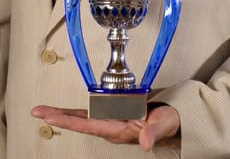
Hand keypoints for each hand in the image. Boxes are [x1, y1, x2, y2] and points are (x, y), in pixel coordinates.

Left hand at [31, 104, 179, 150]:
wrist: (168, 121)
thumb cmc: (165, 122)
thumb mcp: (163, 125)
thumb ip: (153, 133)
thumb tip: (144, 143)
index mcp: (119, 129)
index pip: (89, 125)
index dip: (69, 121)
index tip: (51, 117)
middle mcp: (110, 126)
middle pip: (79, 122)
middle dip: (58, 117)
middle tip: (38, 112)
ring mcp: (109, 121)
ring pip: (81, 118)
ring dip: (62, 114)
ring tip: (44, 110)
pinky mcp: (112, 115)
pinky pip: (89, 113)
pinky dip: (75, 111)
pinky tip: (65, 110)